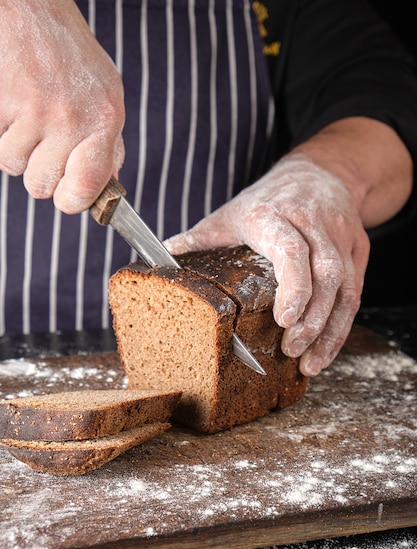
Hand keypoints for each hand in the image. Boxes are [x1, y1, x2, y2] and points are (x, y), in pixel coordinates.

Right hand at [0, 1, 124, 212]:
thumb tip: (108, 187)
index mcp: (103, 121)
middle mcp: (71, 118)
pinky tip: (13, 108)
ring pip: (13, 167)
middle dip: (39, 171)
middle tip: (44, 141)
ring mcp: (33, 110)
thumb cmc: (71, 58)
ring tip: (29, 116)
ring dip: (16, 150)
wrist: (34, 10)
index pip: (85, 189)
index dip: (71, 201)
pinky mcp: (2, 103)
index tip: (66, 195)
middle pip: (41, 186)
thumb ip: (108, 146)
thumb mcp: (106, 99)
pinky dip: (0, 133)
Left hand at [165, 153, 369, 375]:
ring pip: (345, 286)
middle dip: (311, 317)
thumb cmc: (268, 199)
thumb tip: (162, 262)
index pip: (291, 249)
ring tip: (310, 362)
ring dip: (329, 328)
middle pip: (324, 273)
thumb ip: (199, 240)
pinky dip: (341, 325)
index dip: (292, 285)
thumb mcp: (230, 213)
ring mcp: (339, 236)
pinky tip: (326, 349)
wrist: (321, 172)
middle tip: (292, 350)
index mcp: (274, 215)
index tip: (283, 320)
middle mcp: (312, 224)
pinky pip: (355, 292)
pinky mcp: (357, 249)